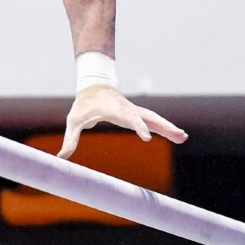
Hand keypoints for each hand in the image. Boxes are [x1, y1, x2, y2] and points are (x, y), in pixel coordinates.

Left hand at [59, 84, 186, 158]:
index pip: (128, 119)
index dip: (138, 127)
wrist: (94, 86)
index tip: (148, 138)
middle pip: (148, 117)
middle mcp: (128, 109)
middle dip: (163, 126)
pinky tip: (179, 136)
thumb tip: (61, 157)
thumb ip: (70, 138)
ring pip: (155, 119)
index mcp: (114, 110)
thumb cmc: (84, 104)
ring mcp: (135, 111)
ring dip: (169, 128)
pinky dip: (166, 128)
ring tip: (184, 137)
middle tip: (179, 135)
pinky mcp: (138, 114)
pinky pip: (154, 121)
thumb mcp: (74, 120)